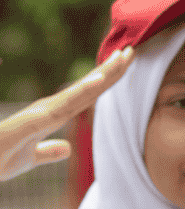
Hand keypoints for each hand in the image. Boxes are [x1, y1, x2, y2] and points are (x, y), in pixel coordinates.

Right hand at [0, 47, 133, 180]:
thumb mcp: (28, 159)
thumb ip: (47, 152)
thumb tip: (67, 149)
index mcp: (49, 116)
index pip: (86, 97)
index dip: (106, 80)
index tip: (125, 63)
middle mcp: (47, 109)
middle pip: (87, 89)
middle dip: (111, 71)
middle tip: (133, 49)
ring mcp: (40, 113)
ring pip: (80, 93)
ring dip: (102, 75)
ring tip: (122, 58)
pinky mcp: (32, 122)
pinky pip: (62, 106)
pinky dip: (81, 92)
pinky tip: (98, 81)